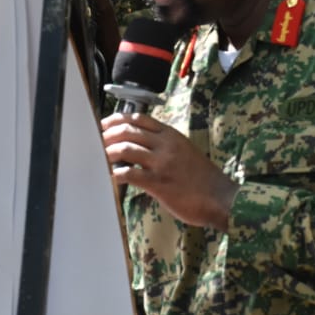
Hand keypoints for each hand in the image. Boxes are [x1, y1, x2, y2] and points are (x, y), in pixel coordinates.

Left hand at [101, 112, 238, 230]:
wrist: (220, 196)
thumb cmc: (203, 178)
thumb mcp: (186, 151)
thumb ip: (166, 146)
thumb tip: (144, 149)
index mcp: (171, 135)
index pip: (139, 119)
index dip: (117, 119)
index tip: (104, 125)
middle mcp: (165, 144)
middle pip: (128, 131)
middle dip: (107, 135)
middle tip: (94, 143)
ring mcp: (162, 162)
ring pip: (125, 149)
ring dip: (107, 153)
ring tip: (98, 159)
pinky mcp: (159, 182)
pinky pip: (130, 174)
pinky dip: (115, 174)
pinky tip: (108, 178)